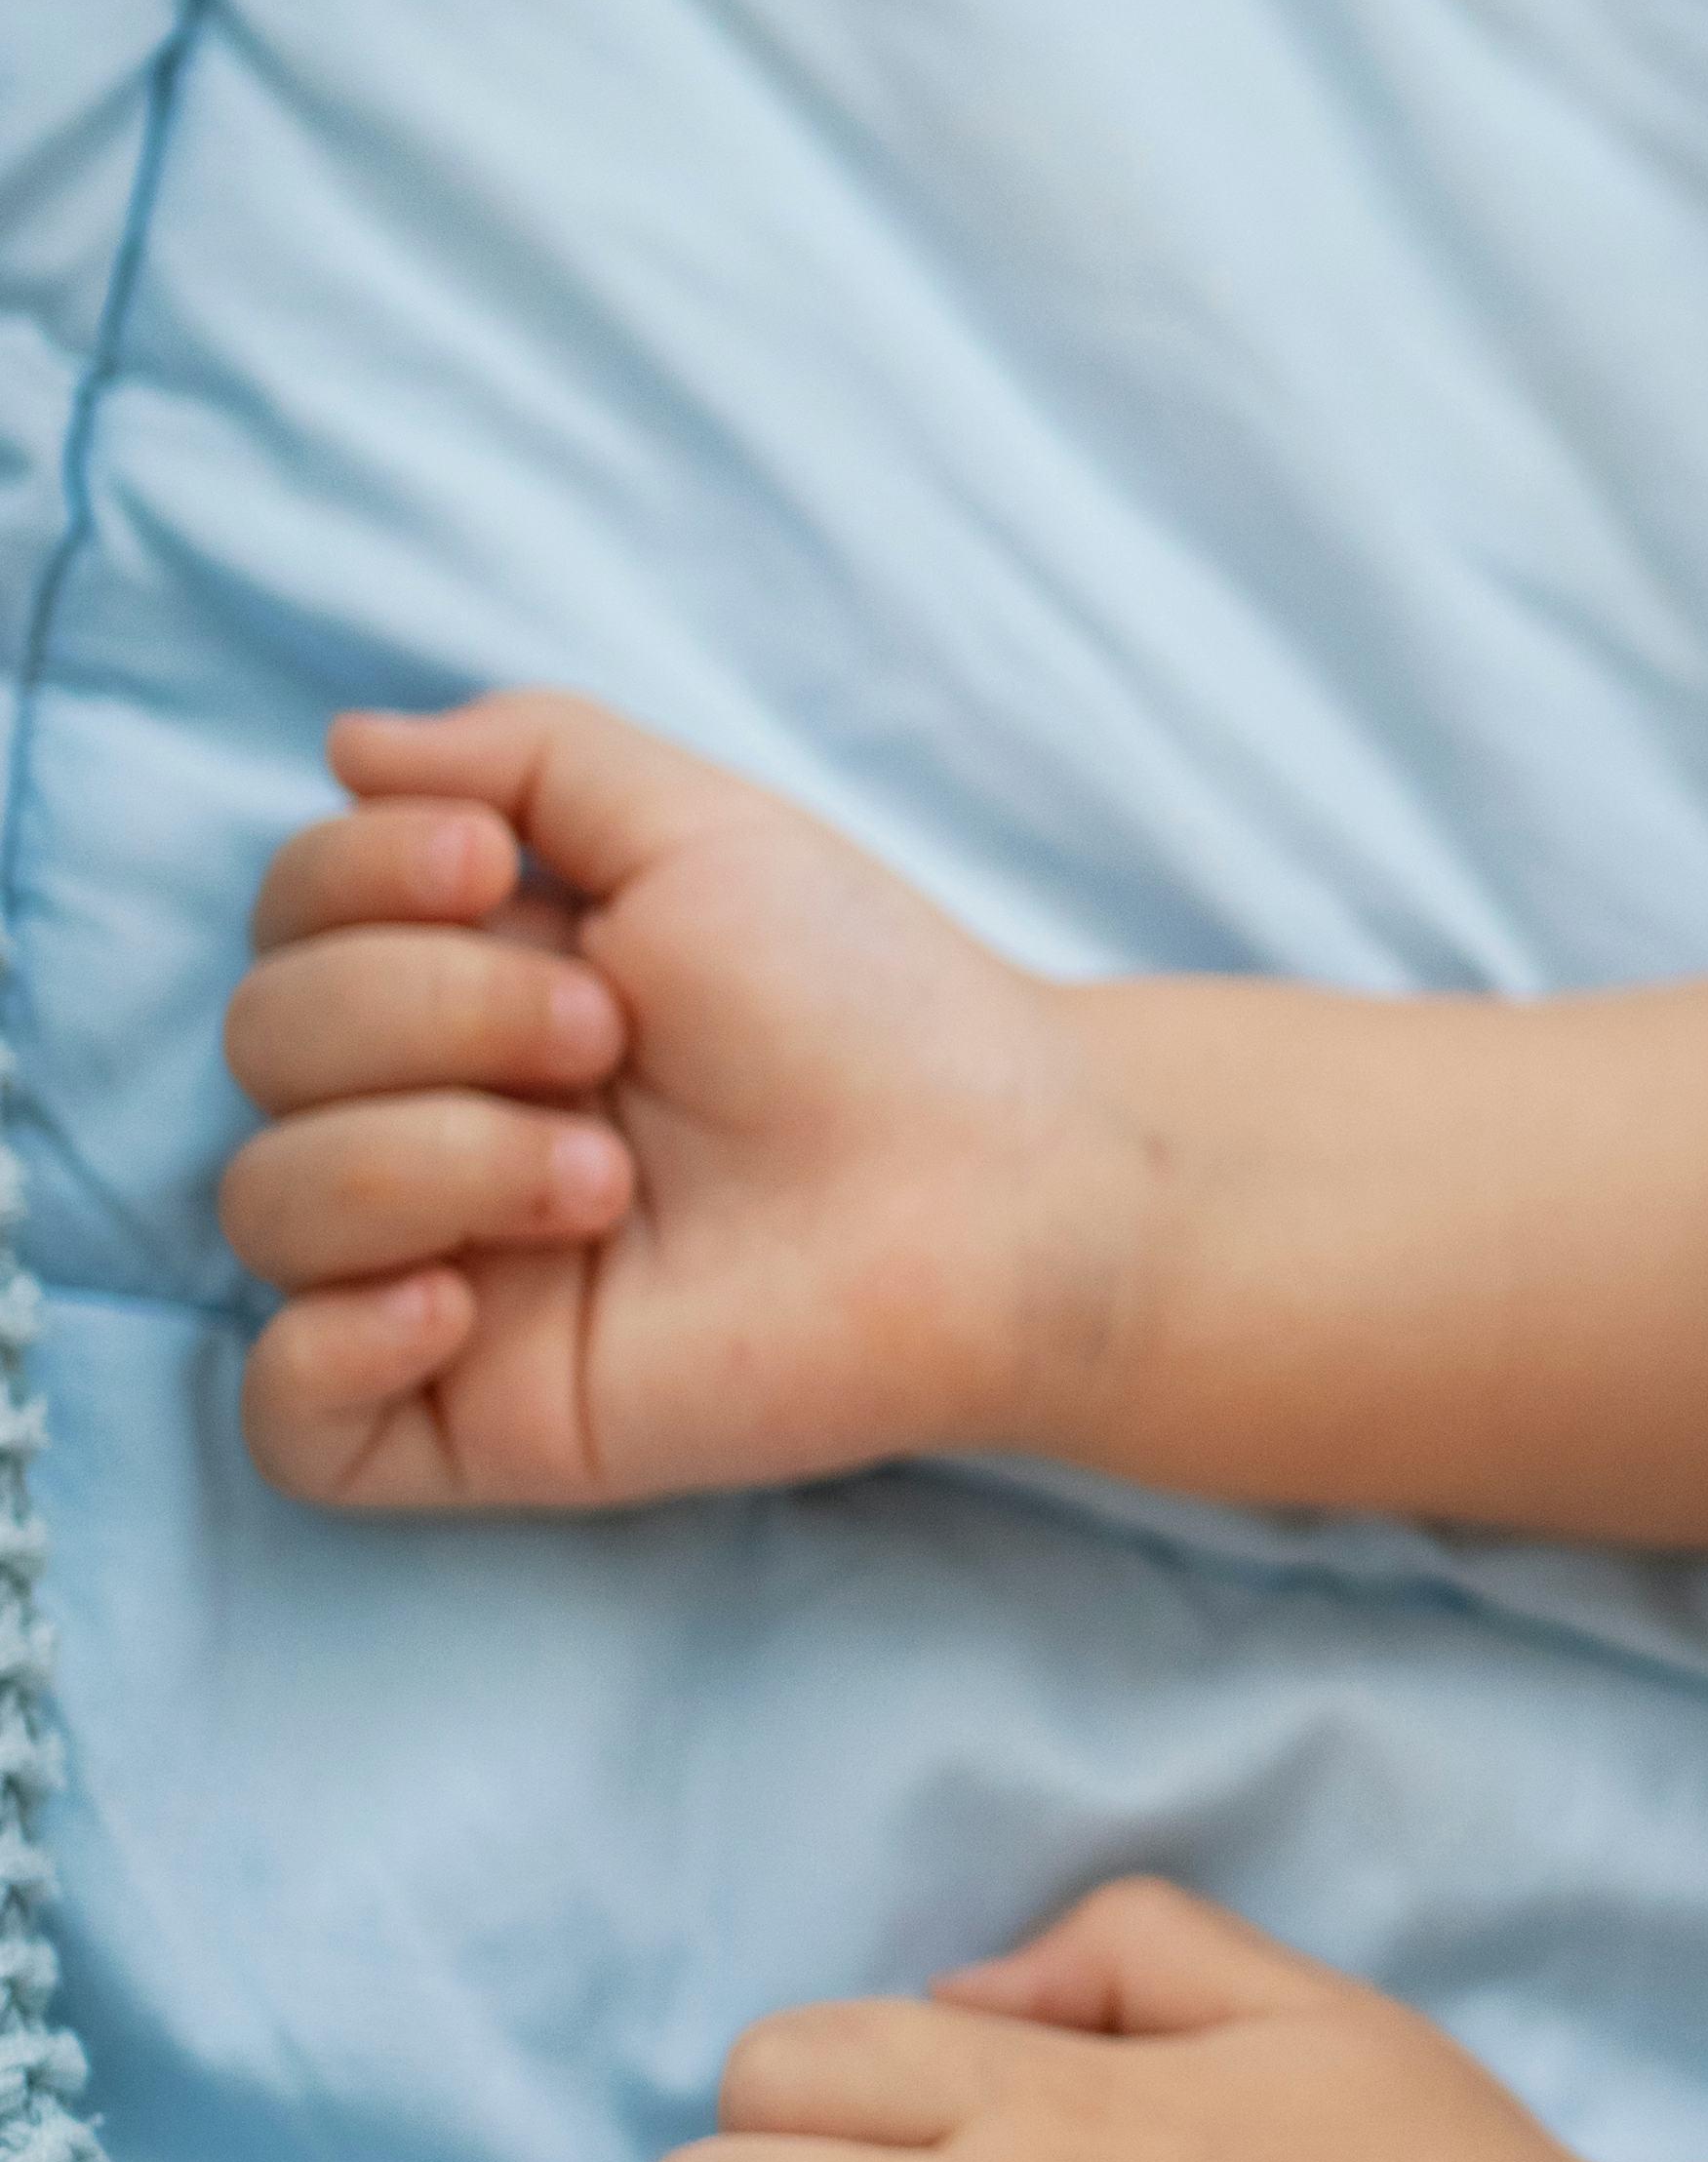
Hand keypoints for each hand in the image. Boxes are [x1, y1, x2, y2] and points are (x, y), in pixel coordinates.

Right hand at [222, 691, 1131, 1515]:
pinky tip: (456, 1302)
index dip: (354, 875)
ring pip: (263, 1207)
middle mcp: (431, 1121)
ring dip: (425, 1158)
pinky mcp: (475, 1416)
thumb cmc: (863, 1005)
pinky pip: (284, 1413)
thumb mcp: (695, 823)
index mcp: (464, 986)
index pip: (287, 922)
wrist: (991, 1186)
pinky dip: (329, 1348)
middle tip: (608, 1032)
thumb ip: (523, 753)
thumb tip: (347, 745)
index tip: (496, 866)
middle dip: (425, 1008)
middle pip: (264, 1041)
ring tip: (606, 1177)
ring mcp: (441, 1273)